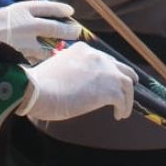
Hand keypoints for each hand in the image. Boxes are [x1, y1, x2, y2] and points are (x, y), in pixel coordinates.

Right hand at [0, 1, 80, 62]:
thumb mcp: (1, 14)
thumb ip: (18, 17)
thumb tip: (34, 21)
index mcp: (20, 8)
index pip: (47, 6)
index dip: (60, 9)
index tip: (70, 11)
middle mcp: (26, 23)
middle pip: (55, 26)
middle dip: (68, 30)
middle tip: (76, 31)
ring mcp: (24, 41)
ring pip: (48, 46)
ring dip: (56, 48)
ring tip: (62, 48)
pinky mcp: (20, 57)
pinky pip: (35, 59)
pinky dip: (39, 59)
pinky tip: (43, 59)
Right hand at [18, 42, 136, 121]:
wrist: (39, 90)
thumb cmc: (41, 84)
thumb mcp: (58, 68)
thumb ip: (72, 71)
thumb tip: (78, 85)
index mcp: (83, 49)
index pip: (103, 59)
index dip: (108, 72)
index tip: (107, 82)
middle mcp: (97, 57)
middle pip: (120, 68)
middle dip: (124, 79)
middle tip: (124, 91)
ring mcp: (106, 72)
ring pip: (127, 83)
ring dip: (127, 97)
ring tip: (124, 109)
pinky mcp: (109, 90)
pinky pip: (124, 100)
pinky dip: (124, 108)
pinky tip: (119, 115)